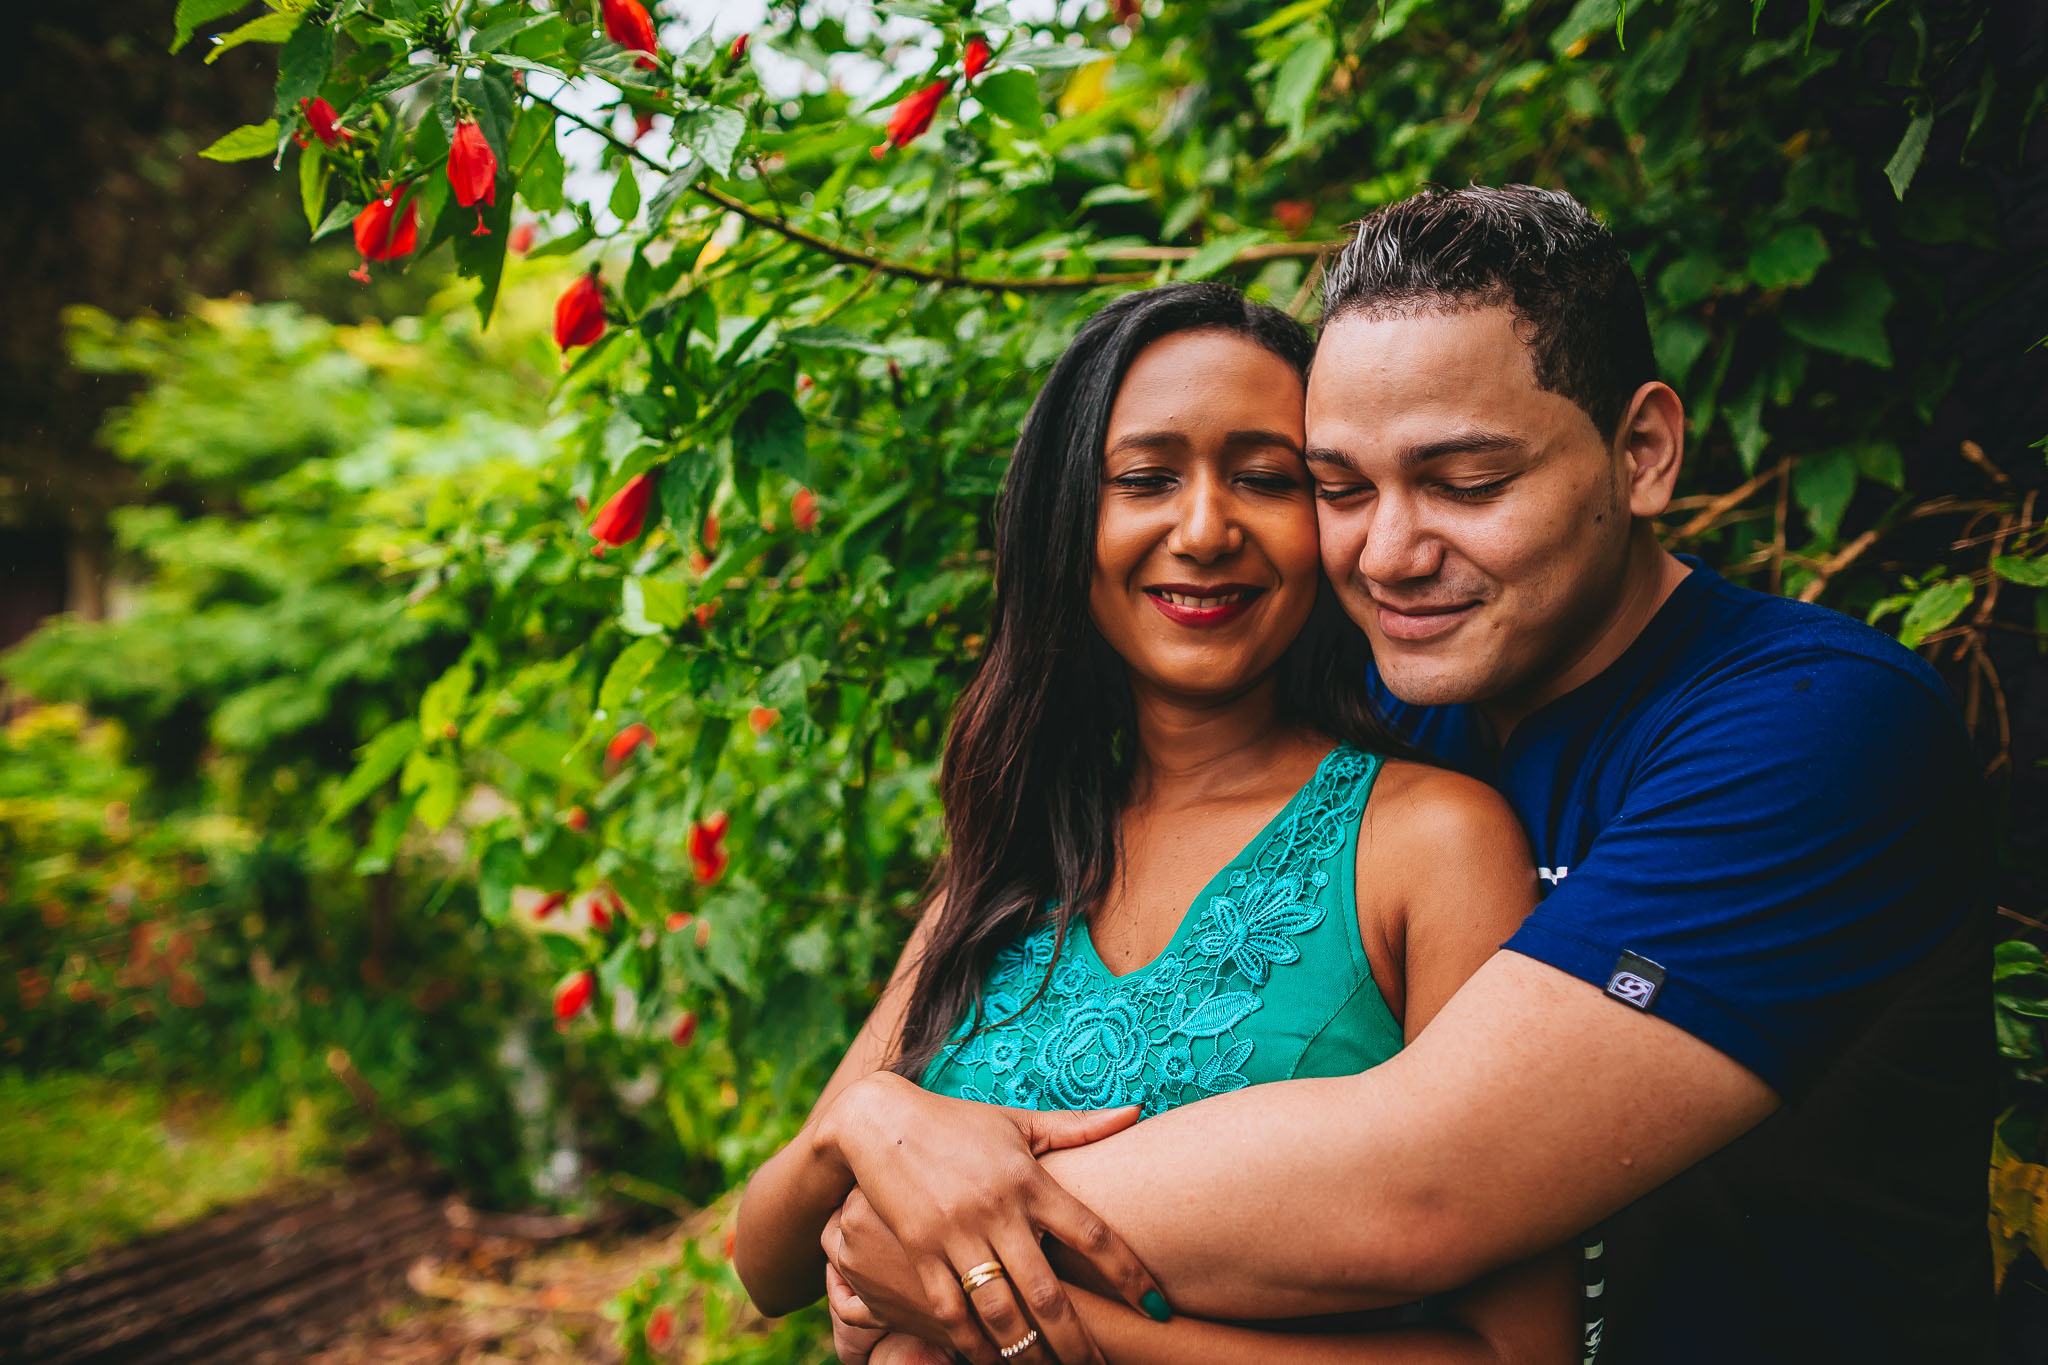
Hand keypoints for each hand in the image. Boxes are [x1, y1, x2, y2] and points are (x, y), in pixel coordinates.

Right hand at [817, 1072, 1168, 1364]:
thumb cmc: (958, 1122)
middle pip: (1048, 1292)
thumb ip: (1078, 1128)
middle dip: (1078, 1341)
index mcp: (1030, 1180)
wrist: (879, 1120)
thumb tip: (1137, 1112)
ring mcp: (956, 1234)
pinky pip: (951, 1311)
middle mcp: (997, 1211)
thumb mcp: (1019, 1122)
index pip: (1092, 1234)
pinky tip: (990, 1362)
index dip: (1130, 1275)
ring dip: (1027, 1354)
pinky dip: (972, 1344)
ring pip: (1000, 1311)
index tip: (1160, 1308)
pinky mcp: (920, 1252)